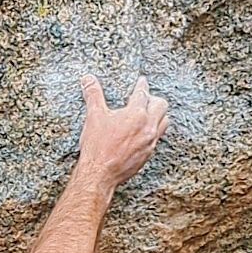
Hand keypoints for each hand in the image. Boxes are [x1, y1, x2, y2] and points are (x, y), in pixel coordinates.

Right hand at [78, 73, 168, 193]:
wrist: (100, 173)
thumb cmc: (97, 146)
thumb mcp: (94, 116)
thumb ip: (93, 94)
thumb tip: (87, 79)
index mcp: (136, 114)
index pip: (143, 93)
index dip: (142, 85)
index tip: (142, 81)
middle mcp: (147, 127)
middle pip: (161, 105)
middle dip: (153, 99)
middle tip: (145, 98)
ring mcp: (150, 141)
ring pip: (164, 122)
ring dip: (158, 115)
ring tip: (148, 113)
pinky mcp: (148, 153)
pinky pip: (158, 137)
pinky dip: (154, 131)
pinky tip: (144, 132)